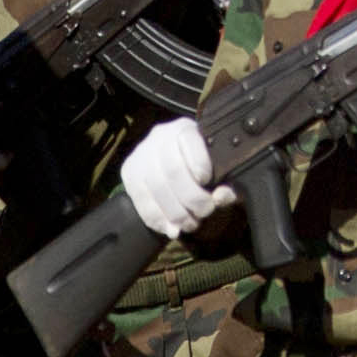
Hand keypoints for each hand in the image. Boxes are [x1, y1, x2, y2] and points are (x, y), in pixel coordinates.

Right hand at [120, 114, 235, 240]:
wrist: (175, 163)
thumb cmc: (203, 166)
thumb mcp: (220, 169)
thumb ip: (228, 182)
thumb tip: (221, 197)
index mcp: (184, 128)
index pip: (189, 143)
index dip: (201, 167)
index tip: (208, 184)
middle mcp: (159, 137)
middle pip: (173, 171)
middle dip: (192, 198)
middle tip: (205, 211)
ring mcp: (141, 155)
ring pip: (157, 189)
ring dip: (176, 214)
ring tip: (190, 223)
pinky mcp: (129, 173)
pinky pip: (142, 202)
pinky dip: (159, 221)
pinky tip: (172, 228)